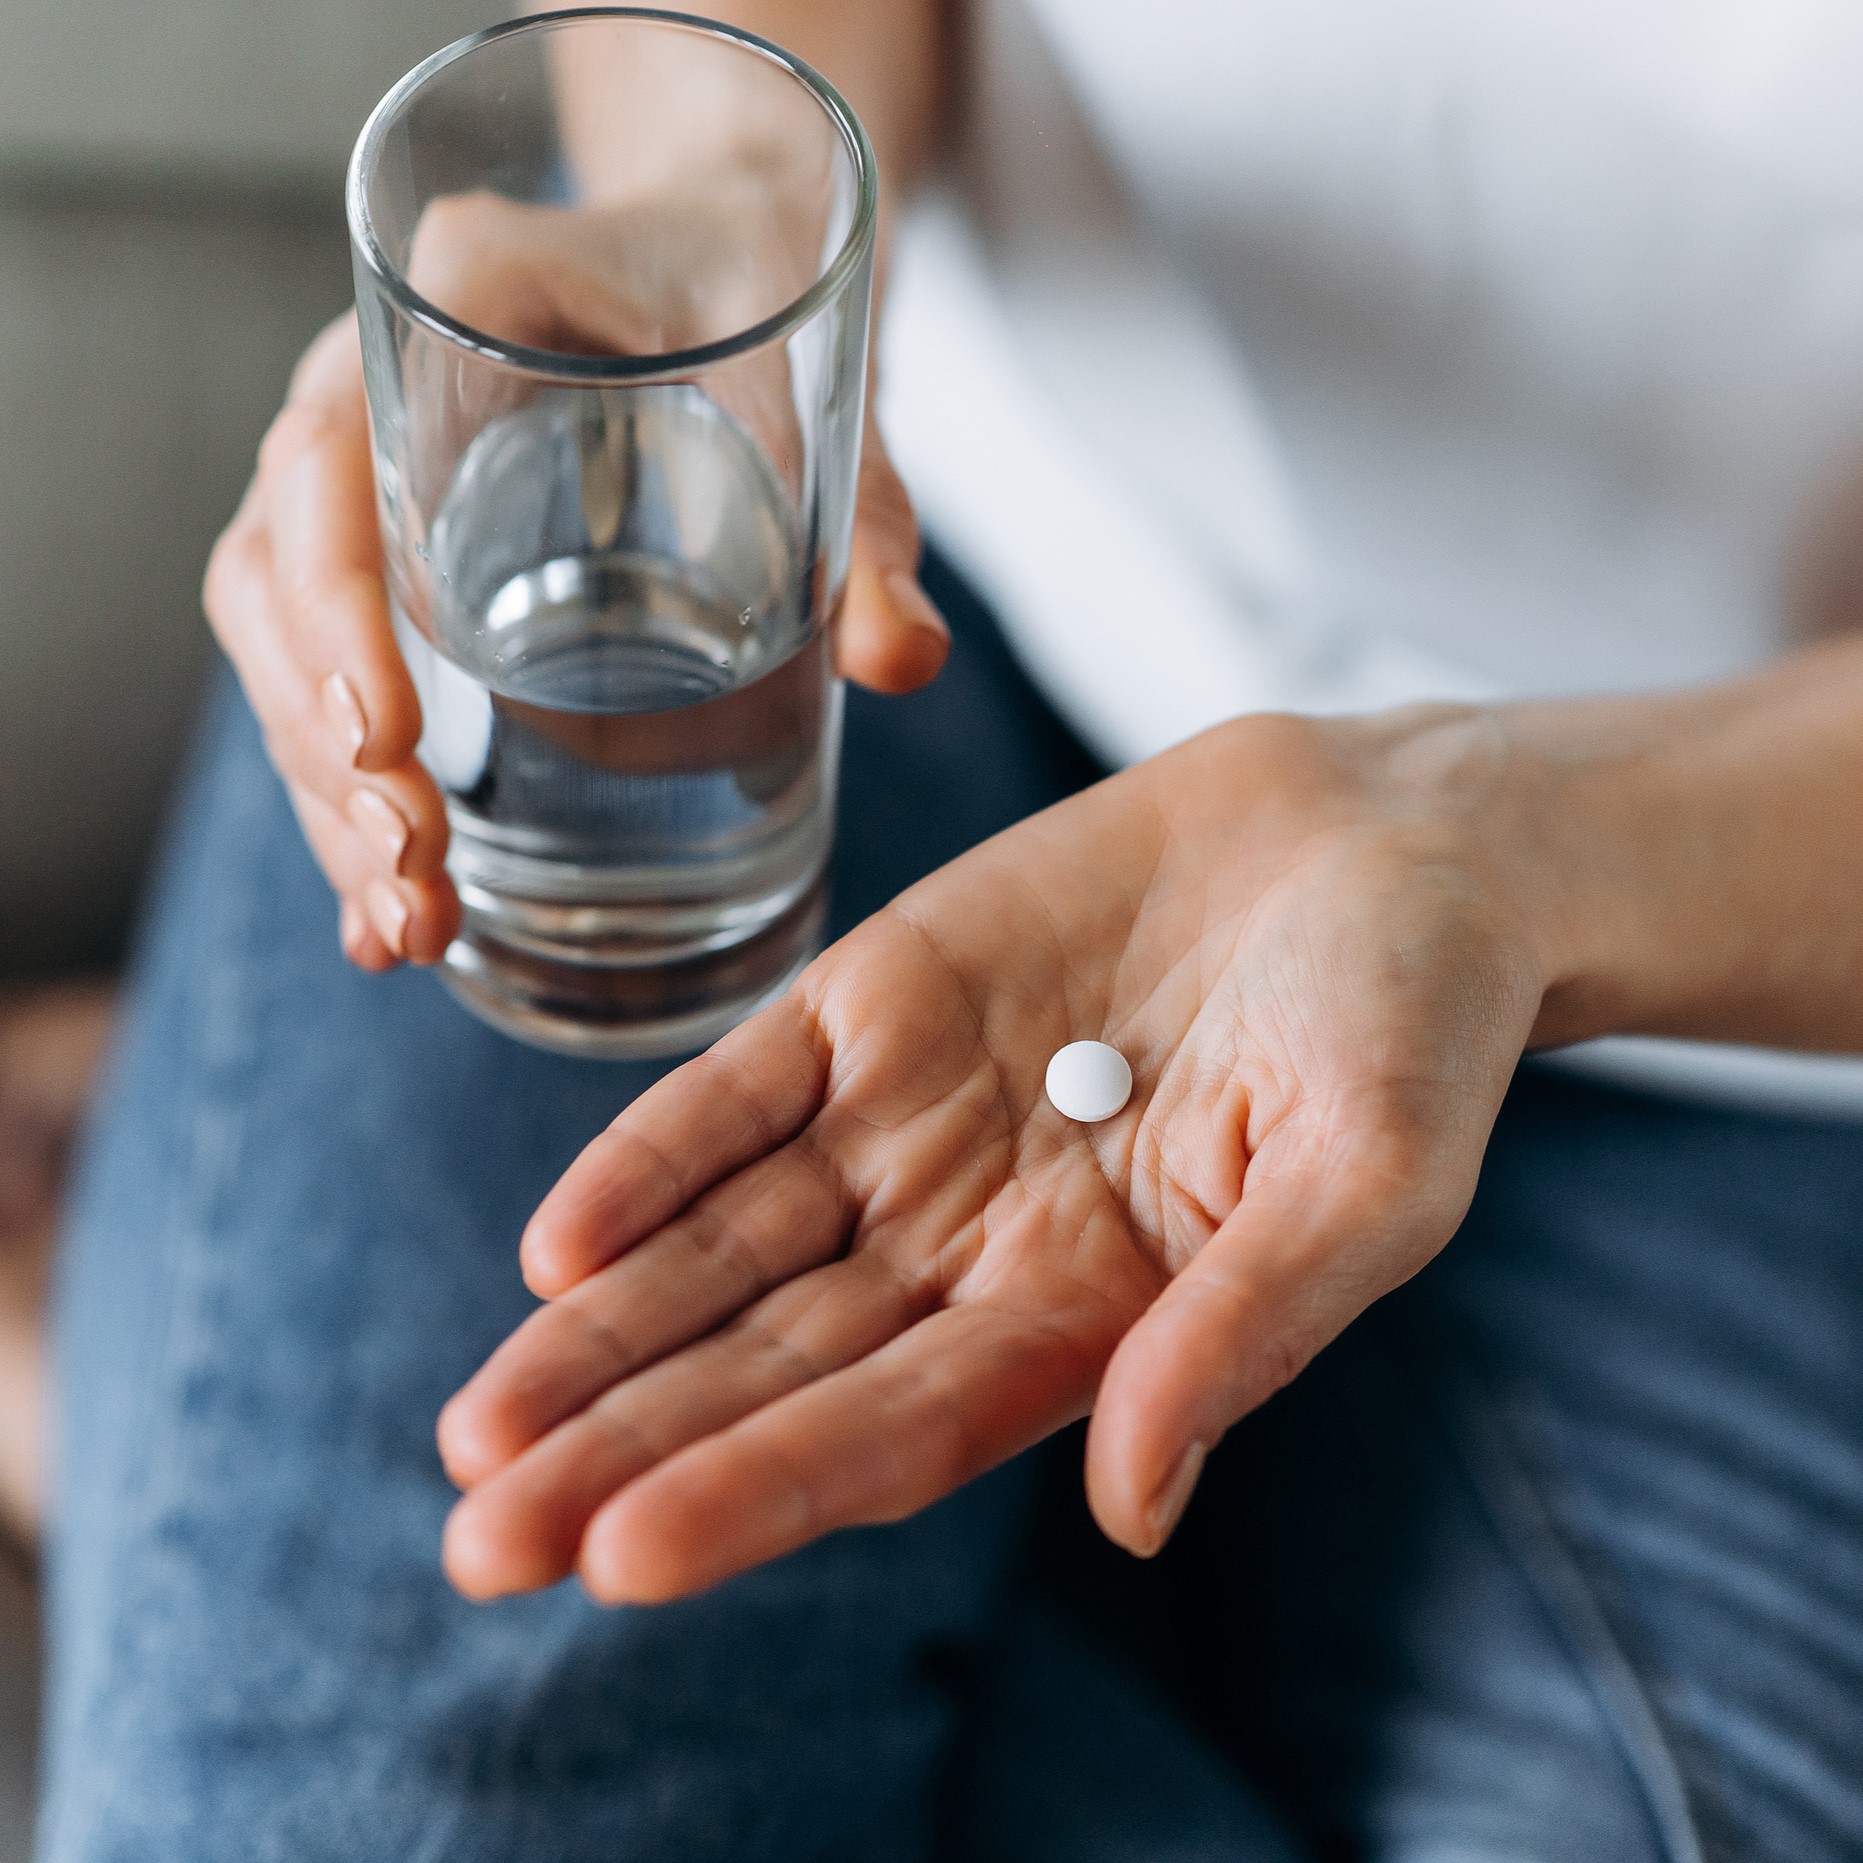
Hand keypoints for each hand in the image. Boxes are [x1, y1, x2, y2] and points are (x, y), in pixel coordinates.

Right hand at [202, 198, 946, 971]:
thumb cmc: (765, 298)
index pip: (332, 450)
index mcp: (460, 299)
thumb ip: (869, 523)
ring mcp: (371, 470)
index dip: (333, 605)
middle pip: (277, 571)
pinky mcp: (397, 549)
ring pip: (280, 635)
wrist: (723, 250)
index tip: (389, 741)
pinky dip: (344, 790)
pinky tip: (386, 911)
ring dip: (324, 792)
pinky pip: (323, 661)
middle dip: (325, 745)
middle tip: (416, 878)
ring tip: (407, 927)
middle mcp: (375, 380)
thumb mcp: (829, 392)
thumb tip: (902, 658)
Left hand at [437, 705, 1556, 1602]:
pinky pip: (739, 1089)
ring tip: (478, 1428)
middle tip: (483, 1538)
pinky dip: (651, 1158)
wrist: (1380, 840)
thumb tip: (1130, 1507)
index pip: (895, 1432)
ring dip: (601, 1329)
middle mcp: (973, 1241)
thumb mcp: (1371, 1181)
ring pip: (727, 1247)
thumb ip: (1246, 1330)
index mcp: (1088, 1318)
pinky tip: (558, 1241)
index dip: (760, 1491)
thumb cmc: (1414, 1025)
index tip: (621, 1559)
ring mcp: (912, 1121)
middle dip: (628, 1450)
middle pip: (773, 1367)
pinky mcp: (878, 999)